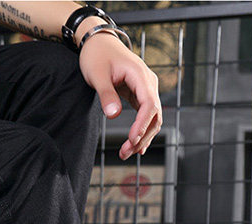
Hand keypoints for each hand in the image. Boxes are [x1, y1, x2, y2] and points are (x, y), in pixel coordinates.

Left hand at [78, 32, 162, 160]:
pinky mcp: (141, 94)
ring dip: (142, 137)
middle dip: (142, 136)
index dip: (142, 124)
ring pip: (152, 118)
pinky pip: (146, 115)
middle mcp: (148, 82)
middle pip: (154, 115)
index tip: (132, 139)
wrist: (98, 42)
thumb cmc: (97, 55)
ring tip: (127, 153)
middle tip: (126, 152)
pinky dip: (142, 131)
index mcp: (140, 74)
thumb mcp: (97, 75)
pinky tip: (137, 146)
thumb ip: (106, 94)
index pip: (149, 104)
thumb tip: (113, 115)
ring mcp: (146, 88)